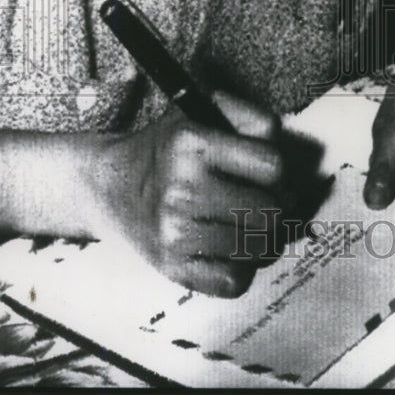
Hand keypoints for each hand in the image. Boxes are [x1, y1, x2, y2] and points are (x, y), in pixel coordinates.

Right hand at [94, 91, 282, 296]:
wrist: (111, 184)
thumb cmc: (170, 148)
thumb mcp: (204, 113)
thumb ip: (253, 119)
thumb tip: (284, 157)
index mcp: (193, 143)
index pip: (272, 166)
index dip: (278, 172)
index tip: (266, 174)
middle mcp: (182, 187)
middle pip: (270, 211)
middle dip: (275, 206)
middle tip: (261, 202)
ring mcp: (174, 231)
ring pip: (257, 248)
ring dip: (262, 239)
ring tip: (247, 225)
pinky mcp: (170, 266)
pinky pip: (233, 282)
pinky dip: (241, 269)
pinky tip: (229, 249)